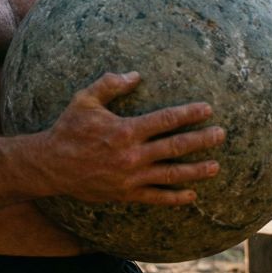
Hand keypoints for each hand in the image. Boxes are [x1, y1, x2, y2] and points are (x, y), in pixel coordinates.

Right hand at [37, 71, 224, 205]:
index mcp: (125, 130)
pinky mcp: (125, 193)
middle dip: (201, 140)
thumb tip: (135, 74)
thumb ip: (110, 84)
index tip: (207, 109)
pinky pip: (156, 197)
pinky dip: (175, 197)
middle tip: (221, 134)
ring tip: (215, 167)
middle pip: (175, 147)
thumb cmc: (68, 129)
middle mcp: (132, 155)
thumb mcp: (85, 99)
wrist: (51, 165)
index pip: (165, 120)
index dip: (188, 114)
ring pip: (171, 175)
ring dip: (196, 171)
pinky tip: (191, 195)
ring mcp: (131, 177)